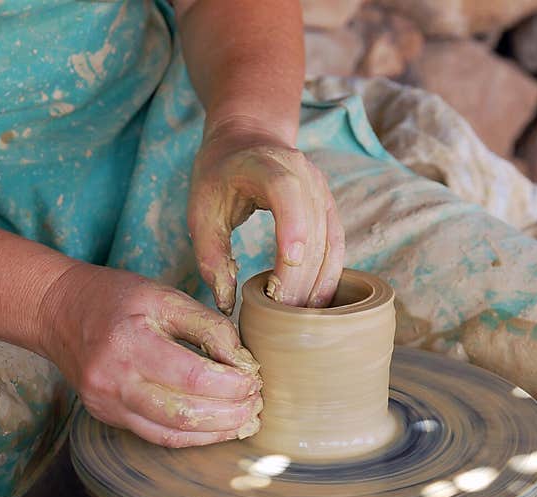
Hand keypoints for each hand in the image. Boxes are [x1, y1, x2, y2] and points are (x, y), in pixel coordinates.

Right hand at [38, 263, 262, 446]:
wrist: (58, 311)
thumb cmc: (116, 298)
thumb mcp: (164, 296)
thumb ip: (208, 326)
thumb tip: (244, 361)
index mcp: (129, 343)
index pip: (192, 376)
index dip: (231, 384)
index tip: (255, 379)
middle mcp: (113, 380)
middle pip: (183, 413)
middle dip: (229, 413)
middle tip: (257, 404)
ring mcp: (106, 403)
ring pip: (170, 433)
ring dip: (215, 432)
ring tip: (244, 420)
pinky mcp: (106, 416)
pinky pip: (155, 435)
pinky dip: (191, 436)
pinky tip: (216, 428)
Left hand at [188, 120, 344, 313]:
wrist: (247, 140)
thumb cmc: (219, 177)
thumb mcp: (200, 211)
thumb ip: (210, 256)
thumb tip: (227, 303)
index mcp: (265, 165)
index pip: (286, 191)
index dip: (292, 225)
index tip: (290, 262)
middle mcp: (302, 173)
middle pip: (311, 228)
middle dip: (299, 274)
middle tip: (282, 314)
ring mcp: (320, 190)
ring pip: (329, 241)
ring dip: (317, 282)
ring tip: (300, 317)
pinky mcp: (328, 207)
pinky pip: (337, 245)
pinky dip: (330, 275)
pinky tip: (318, 303)